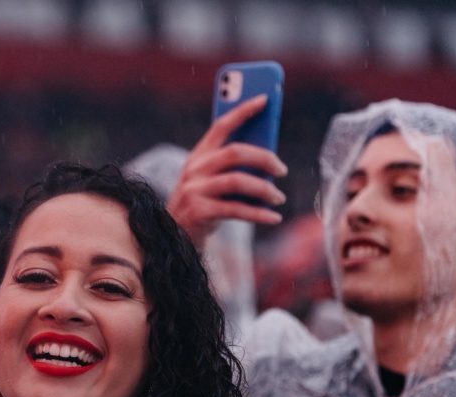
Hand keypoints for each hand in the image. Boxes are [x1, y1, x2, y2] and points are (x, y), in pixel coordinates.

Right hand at [167, 94, 287, 248]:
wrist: (173, 238)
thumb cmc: (202, 206)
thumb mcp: (211, 181)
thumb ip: (231, 168)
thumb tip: (269, 160)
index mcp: (198, 156)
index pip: (221, 126)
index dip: (242, 110)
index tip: (265, 99)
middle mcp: (194, 170)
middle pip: (234, 152)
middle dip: (264, 158)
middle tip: (281, 169)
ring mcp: (194, 191)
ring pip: (237, 181)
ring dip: (264, 189)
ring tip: (278, 197)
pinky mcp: (199, 212)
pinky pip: (236, 210)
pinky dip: (259, 214)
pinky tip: (273, 217)